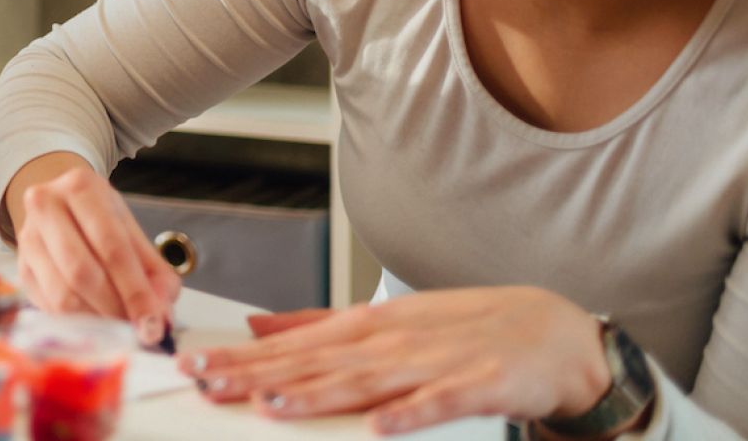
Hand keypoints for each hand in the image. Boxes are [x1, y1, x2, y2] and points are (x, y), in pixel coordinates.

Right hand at [5, 154, 179, 338]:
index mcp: (81, 187)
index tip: (154, 324)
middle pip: (82, 271)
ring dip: (97, 321)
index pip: (112, 246)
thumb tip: (160, 319)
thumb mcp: (132, 232)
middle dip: (115, 308)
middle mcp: (46, 205)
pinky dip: (79, 324)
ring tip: (121, 329)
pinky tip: (98, 325)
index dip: (135, 290)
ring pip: (63, 294)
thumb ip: (155, 274)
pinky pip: (51, 307)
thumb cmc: (100, 221)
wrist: (59, 206)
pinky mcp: (22, 268)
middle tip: (138, 331)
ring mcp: (28, 238)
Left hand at [180, 286, 614, 434]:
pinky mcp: (477, 386)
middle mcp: (391, 342)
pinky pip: (438, 404)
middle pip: (314, 363)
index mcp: (366, 328)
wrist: (552, 332)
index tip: (196, 366)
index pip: (292, 346)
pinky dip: (409, 413)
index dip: (242, 358)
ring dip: (316, 394)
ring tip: (270, 405)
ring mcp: (433, 364)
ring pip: (365, 382)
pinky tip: (380, 427)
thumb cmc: (463, 329)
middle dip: (256, 374)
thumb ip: (319, 326)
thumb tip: (259, 325)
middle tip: (206, 383)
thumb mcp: (384, 321)